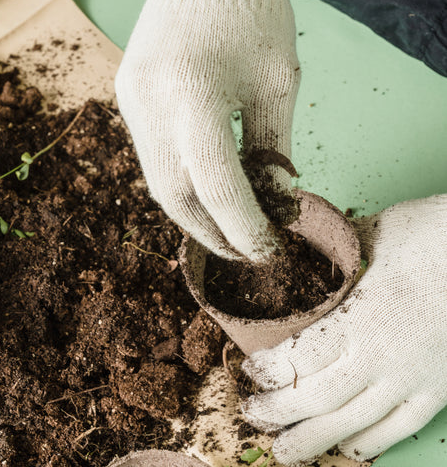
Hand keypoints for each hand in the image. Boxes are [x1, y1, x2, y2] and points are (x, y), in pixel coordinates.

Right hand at [115, 0, 299, 261]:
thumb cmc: (255, 14)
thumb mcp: (277, 83)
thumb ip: (273, 149)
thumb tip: (275, 204)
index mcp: (193, 93)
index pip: (218, 185)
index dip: (245, 227)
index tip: (269, 250)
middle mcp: (151, 103)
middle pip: (177, 197)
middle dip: (213, 235)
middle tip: (247, 253)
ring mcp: (131, 101)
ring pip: (157, 183)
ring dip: (194, 215)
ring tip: (228, 231)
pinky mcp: (126, 97)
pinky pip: (152, 156)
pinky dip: (180, 183)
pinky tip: (205, 192)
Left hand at [242, 195, 446, 464]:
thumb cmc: (437, 237)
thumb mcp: (379, 233)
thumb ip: (339, 250)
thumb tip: (306, 245)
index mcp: (362, 317)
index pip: (301, 357)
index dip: (270, 370)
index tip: (250, 369)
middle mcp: (384, 357)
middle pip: (320, 398)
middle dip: (279, 412)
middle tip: (251, 415)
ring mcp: (413, 379)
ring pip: (355, 423)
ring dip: (314, 440)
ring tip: (285, 453)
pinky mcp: (438, 389)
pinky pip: (399, 428)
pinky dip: (370, 443)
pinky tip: (348, 449)